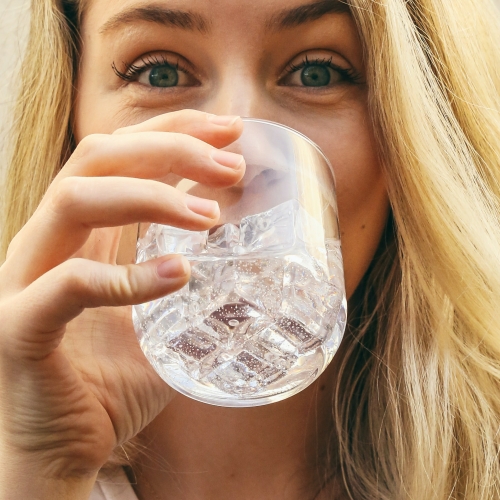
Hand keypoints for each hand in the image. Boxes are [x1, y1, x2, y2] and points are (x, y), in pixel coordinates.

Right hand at [0, 111, 243, 490]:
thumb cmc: (112, 379)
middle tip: (231, 166)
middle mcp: (47, 242)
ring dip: (151, 197)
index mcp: (79, 234)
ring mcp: (26, 280)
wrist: (65, 449)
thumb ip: (184, 279)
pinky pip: (68, 286)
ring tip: (212, 216)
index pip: (120, 154)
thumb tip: (245, 257)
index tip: (230, 130)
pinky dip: (127, 277)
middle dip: (169, 149)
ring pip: (75, 200)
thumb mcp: (158, 317)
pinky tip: (179, 275)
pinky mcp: (20, 328)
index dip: (172, 129)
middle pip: (97, 158)